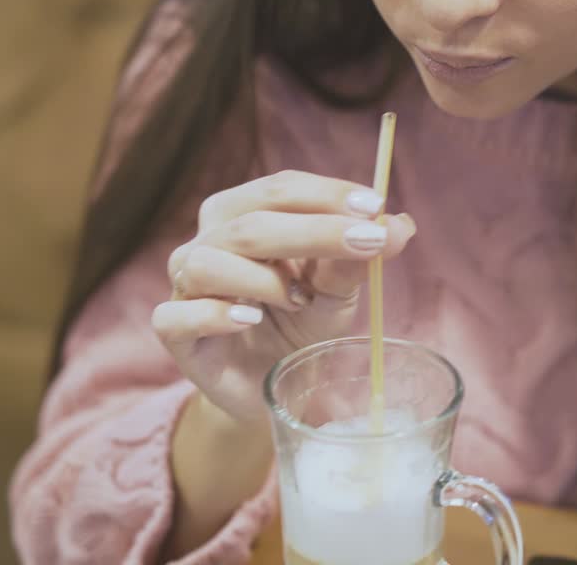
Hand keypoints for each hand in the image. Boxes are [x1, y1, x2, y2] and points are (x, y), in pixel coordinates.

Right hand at [150, 170, 416, 422]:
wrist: (272, 387)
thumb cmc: (301, 324)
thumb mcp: (337, 291)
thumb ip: (359, 256)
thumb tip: (401, 224)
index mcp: (244, 214)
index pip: (280, 189)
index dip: (327, 194)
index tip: (375, 208)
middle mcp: (208, 241)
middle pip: (250, 223)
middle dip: (313, 231)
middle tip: (366, 243)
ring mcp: (185, 286)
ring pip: (208, 262)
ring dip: (262, 279)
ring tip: (299, 299)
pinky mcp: (175, 333)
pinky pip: (178, 314)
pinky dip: (215, 314)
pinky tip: (250, 319)